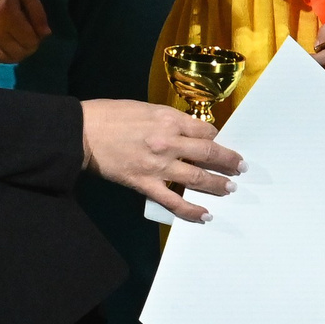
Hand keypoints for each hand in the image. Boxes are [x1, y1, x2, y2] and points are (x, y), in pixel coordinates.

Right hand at [0, 0, 49, 65]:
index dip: (38, 38)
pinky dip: (1, 56)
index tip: (37, 28)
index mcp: (7, 15)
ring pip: (4, 59)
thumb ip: (37, 12)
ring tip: (19, 41)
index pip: (29, 41)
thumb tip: (46, 34)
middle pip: (18, 53)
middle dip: (29, 47)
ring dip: (16, 54)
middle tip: (29, 34)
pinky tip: (6, 46)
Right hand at [79, 98, 242, 220]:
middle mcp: (169, 143)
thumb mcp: (145, 108)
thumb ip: (167, 120)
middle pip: (209, 153)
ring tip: (230, 189)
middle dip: (229, 161)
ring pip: (197, 177)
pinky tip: (205, 214)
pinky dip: (191, 209)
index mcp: (169, 120)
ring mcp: (159, 166)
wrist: (83, 133)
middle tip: (241, 167)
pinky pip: (174, 200)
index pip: (205, 130)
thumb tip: (184, 130)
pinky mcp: (146, 184)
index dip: (216, 137)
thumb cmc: (111, 115)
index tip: (219, 142)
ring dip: (218, 184)